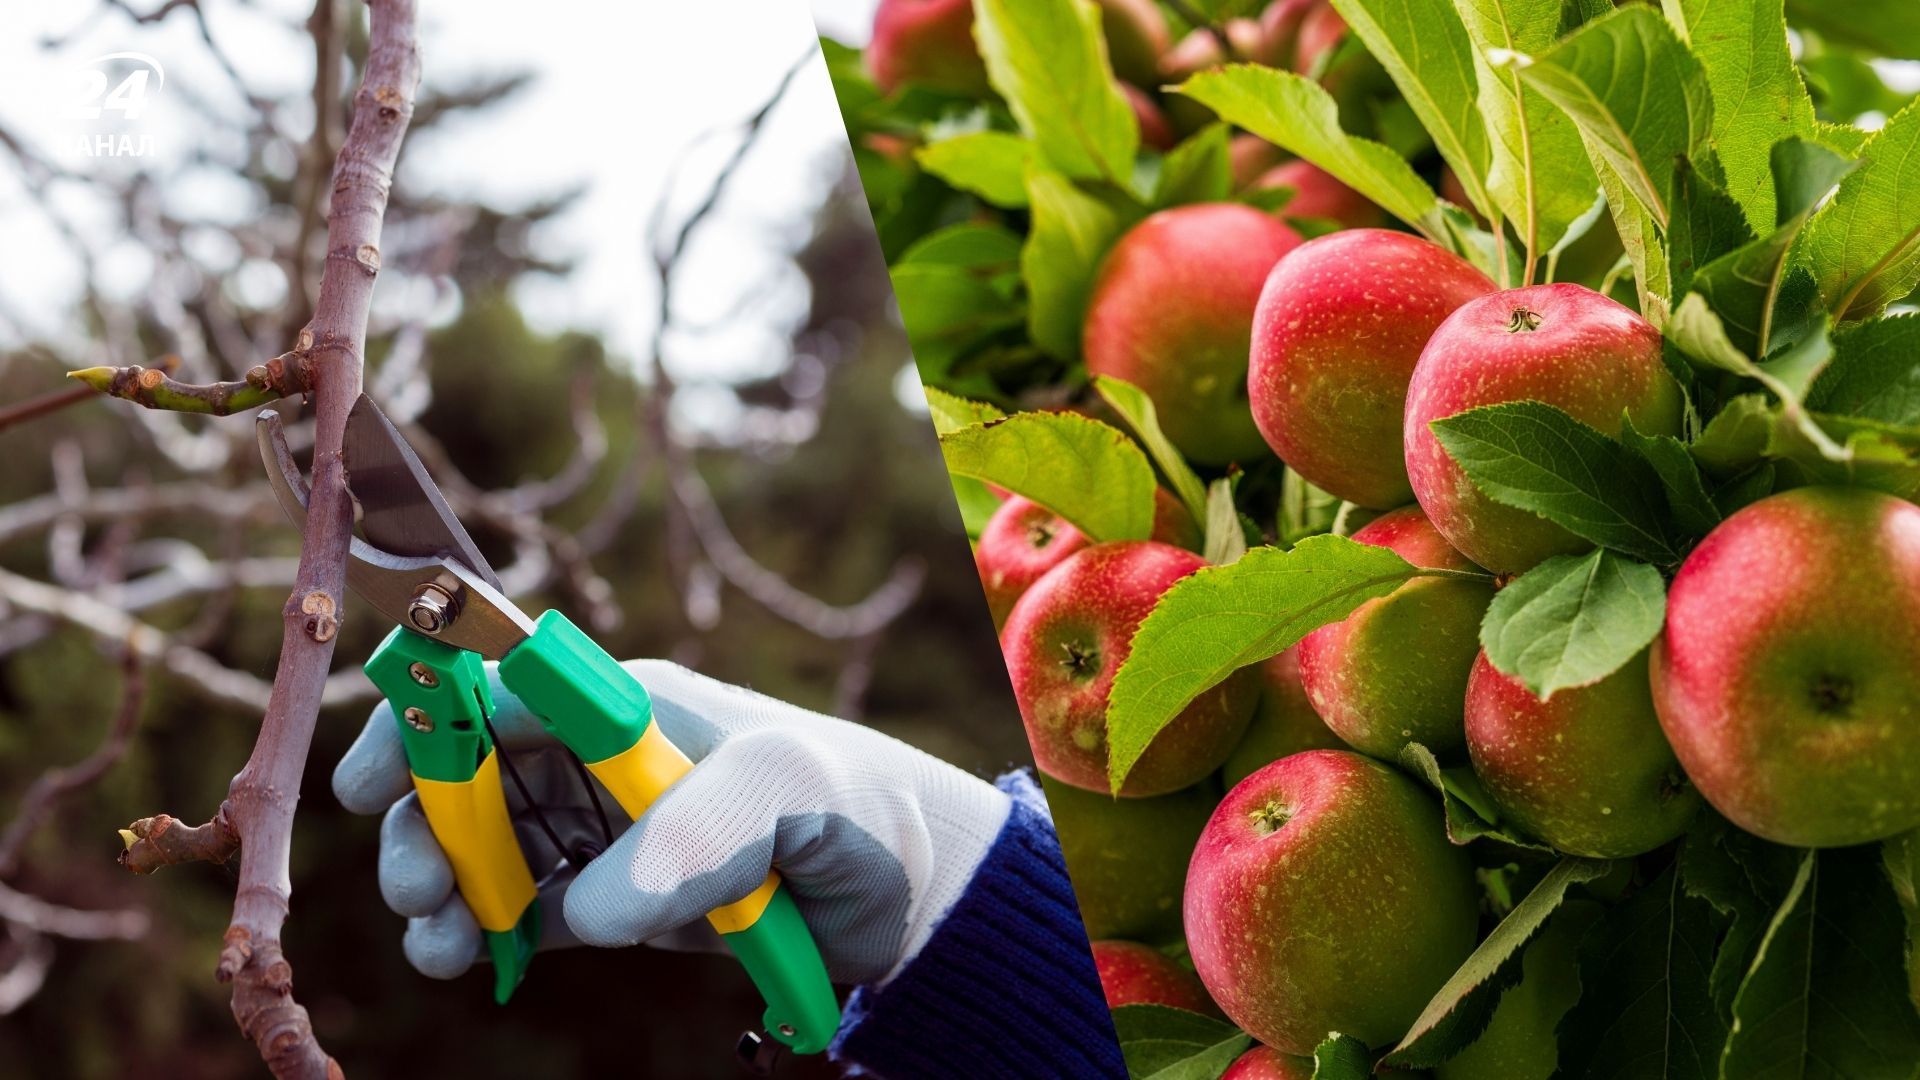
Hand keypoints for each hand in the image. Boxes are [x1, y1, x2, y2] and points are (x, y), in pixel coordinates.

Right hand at [333, 659, 1010, 985]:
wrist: (903, 889)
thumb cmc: (850, 805)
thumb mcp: (787, 792)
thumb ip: (694, 833)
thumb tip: (592, 910)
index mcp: (622, 702)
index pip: (495, 684)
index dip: (422, 719)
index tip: (372, 783)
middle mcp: (595, 757)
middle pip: (465, 771)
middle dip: (421, 824)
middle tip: (418, 889)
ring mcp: (598, 828)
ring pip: (479, 845)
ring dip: (441, 887)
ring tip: (442, 942)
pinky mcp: (611, 896)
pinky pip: (519, 908)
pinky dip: (482, 933)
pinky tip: (472, 959)